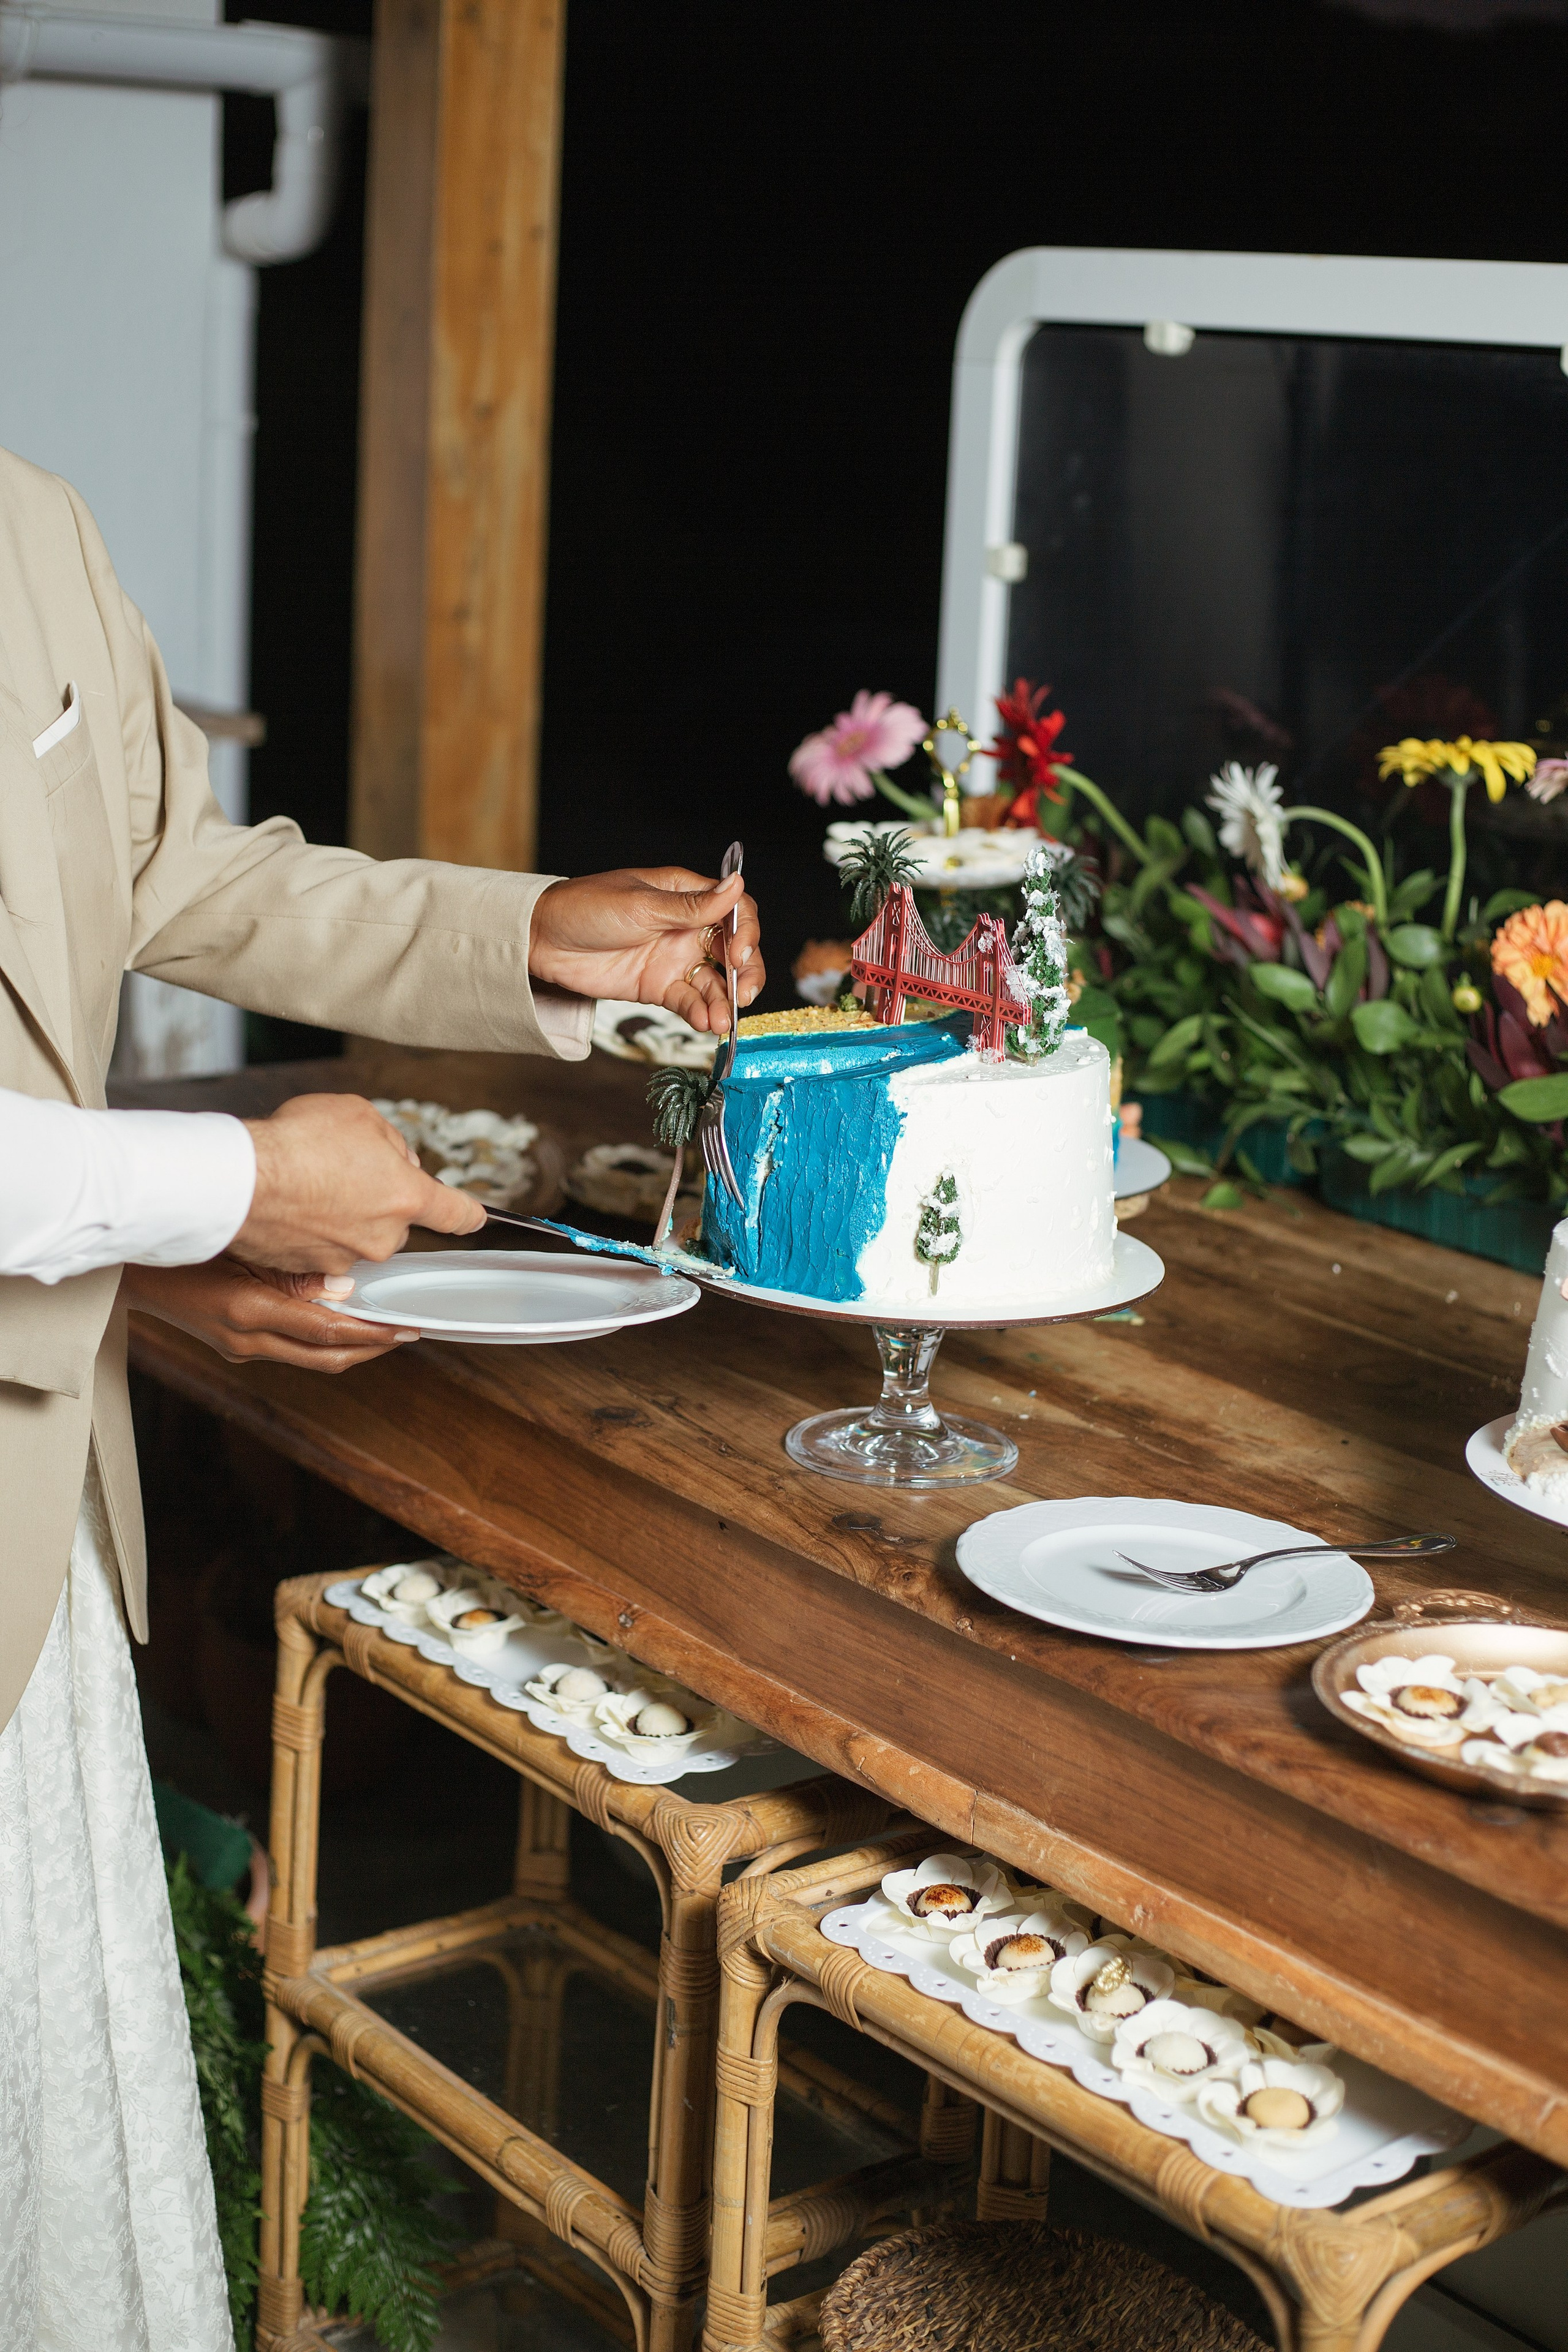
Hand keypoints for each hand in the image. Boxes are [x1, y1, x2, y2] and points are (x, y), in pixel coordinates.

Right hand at [123, 1257, 414, 1372]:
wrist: (128, 1266)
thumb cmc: (184, 1242)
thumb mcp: (242, 1245)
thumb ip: (294, 1270)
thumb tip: (345, 1289)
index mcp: (249, 1311)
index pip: (328, 1333)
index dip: (374, 1334)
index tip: (408, 1327)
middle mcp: (246, 1339)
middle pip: (327, 1358)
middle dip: (372, 1348)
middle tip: (407, 1332)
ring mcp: (239, 1347)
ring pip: (312, 1358)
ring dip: (351, 1347)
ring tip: (384, 1327)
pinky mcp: (235, 1346)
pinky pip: (292, 1348)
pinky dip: (323, 1339)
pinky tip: (342, 1320)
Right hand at [235, 1092, 484, 1273]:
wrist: (240, 1180)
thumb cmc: (297, 1142)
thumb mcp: (358, 1115)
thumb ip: (389, 1141)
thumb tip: (397, 1160)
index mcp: (406, 1197)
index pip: (454, 1212)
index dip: (468, 1213)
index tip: (475, 1216)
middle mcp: (382, 1236)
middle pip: (394, 1221)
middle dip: (377, 1199)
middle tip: (342, 1170)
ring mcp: (345, 1259)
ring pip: (355, 1236)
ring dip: (340, 1215)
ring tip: (306, 1184)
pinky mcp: (310, 1272)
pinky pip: (320, 1249)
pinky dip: (309, 1231)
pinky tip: (289, 1205)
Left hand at [528, 866, 763, 1033]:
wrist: (542, 941)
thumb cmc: (586, 908)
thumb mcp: (641, 905)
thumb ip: (692, 905)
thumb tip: (735, 884)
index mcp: (686, 895)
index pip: (734, 910)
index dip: (745, 932)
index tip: (737, 953)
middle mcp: (686, 927)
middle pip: (733, 950)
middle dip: (745, 974)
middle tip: (743, 995)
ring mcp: (674, 959)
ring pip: (715, 981)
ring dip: (723, 1002)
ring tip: (720, 1021)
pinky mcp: (658, 987)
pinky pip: (689, 1001)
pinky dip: (700, 1013)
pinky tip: (703, 1022)